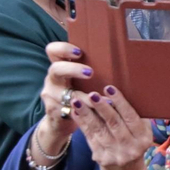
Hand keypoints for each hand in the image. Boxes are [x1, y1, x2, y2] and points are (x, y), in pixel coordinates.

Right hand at [32, 40, 92, 154]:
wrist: (59, 120)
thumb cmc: (75, 93)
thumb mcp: (77, 79)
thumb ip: (88, 68)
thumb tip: (118, 56)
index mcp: (58, 66)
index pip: (53, 50)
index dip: (63, 49)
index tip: (79, 52)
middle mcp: (52, 79)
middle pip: (56, 69)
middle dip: (73, 69)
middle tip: (90, 73)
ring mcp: (51, 96)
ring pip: (65, 95)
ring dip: (84, 97)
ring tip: (101, 98)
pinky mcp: (55, 111)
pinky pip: (70, 110)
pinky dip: (86, 111)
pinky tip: (99, 111)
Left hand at [68, 85, 152, 169]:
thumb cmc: (133, 143)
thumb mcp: (140, 131)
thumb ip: (133, 116)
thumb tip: (115, 94)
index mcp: (143, 138)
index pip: (131, 117)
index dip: (120, 102)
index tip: (109, 88)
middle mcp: (131, 147)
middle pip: (114, 123)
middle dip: (101, 107)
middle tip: (91, 94)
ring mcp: (115, 154)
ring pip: (99, 130)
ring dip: (86, 114)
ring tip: (77, 100)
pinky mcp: (101, 158)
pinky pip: (89, 137)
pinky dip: (82, 123)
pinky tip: (75, 112)